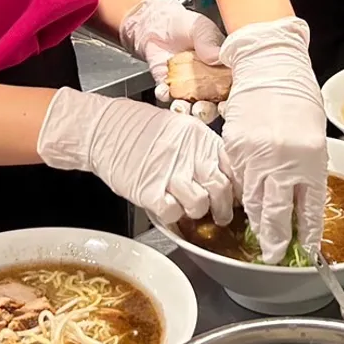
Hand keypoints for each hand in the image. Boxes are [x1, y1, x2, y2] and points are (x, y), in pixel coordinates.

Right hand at [37, 88, 233, 226]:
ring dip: (197, 212)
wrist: (103, 129)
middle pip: (222, 190)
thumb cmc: (139, 128)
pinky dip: (172, 215)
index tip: (240, 197)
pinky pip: (172, 213)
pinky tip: (167, 207)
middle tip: (221, 214)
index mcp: (201, 139)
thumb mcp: (180, 128)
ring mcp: (169, 173)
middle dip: (225, 208)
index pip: (234, 167)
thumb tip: (224, 173)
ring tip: (190, 209)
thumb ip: (202, 149)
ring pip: (200, 205)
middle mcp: (189, 155)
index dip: (240, 186)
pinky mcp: (148, 190)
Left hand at [120, 0, 226, 121]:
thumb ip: (211, 43)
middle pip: (211, 104)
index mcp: (221, 71)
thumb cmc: (185, 25)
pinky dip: (164, 96)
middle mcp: (205, 83)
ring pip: (189, 106)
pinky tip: (164, 90)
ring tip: (183, 107)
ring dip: (186, 110)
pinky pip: (165, 97)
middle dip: (207, 111)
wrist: (157, 22)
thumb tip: (218, 57)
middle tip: (202, 109)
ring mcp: (185, 86)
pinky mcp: (166, 86)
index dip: (229, 99)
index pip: (229, 89)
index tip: (226, 103)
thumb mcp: (202, 29)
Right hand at [218, 18, 326, 264]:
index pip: (309, 207)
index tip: (308, 250)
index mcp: (310, 159)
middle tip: (276, 256)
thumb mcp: (315, 138)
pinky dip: (245, 195)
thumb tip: (301, 201)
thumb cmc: (298, 98)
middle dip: (277, 239)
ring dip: (259, 224)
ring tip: (263, 240)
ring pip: (255, 202)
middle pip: (277, 213)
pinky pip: (240, 181)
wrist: (269, 68)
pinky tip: (248, 207)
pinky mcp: (235, 150)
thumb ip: (308, 170)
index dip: (307, 233)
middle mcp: (282, 161)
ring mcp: (255, 156)